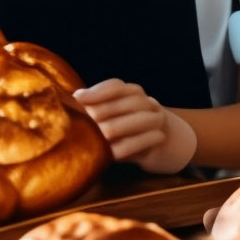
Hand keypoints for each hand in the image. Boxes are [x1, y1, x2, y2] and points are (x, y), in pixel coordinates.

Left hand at [73, 79, 197, 174]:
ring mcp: (157, 121)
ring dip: (119, 127)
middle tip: (88, 120)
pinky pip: (147, 141)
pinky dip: (130, 147)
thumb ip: (97, 109)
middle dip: (107, 110)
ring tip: (101, 135)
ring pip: (141, 119)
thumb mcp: (115, 115)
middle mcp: (147, 102)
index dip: (97, 91)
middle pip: (129, 102)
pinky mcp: (160, 141)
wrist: (169, 141)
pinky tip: (114, 153)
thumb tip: (69, 108)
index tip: (78, 98)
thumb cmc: (131, 127)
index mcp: (131, 92)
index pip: (116, 86)